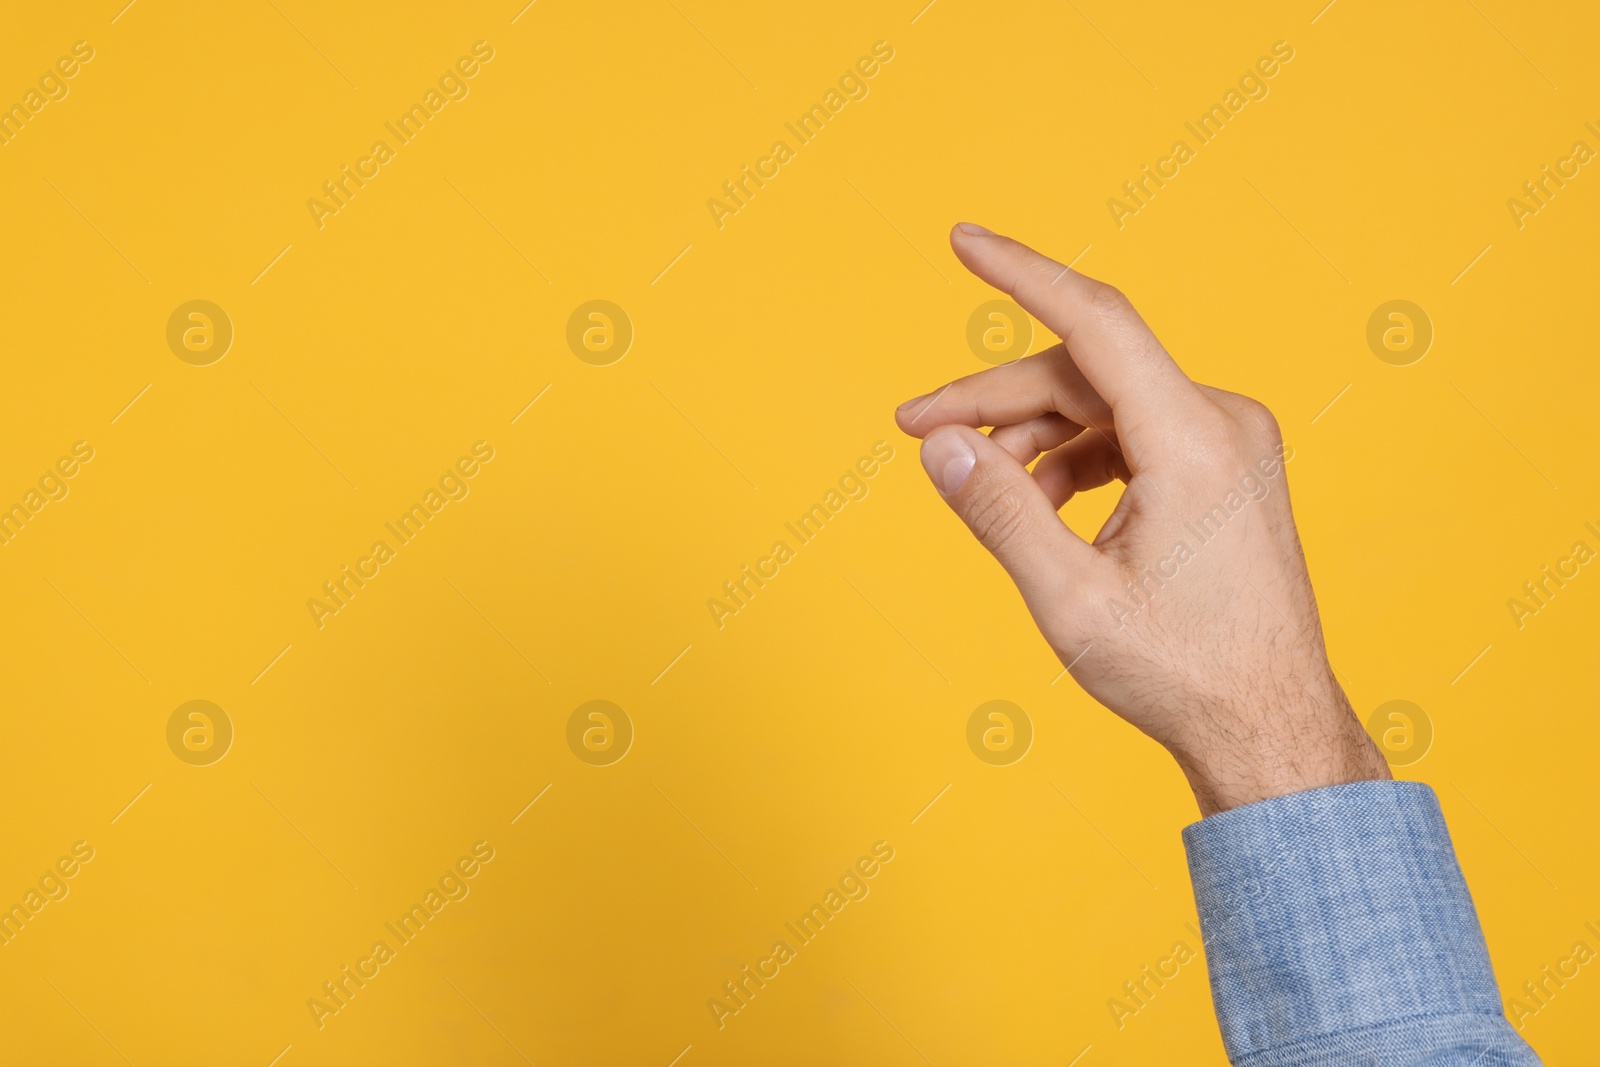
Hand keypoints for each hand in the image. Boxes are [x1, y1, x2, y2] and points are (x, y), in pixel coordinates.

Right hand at [897, 224, 1388, 816]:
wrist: (1268, 727)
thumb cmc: (1182, 673)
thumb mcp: (1070, 599)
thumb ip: (999, 511)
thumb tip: (941, 445)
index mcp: (1194, 441)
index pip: (1095, 321)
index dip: (1021, 273)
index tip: (962, 239)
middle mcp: (1223, 422)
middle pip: (1085, 372)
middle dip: (996, 396)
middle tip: (916, 428)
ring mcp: (1230, 443)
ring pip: (1105, 403)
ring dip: (1033, 434)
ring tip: (978, 483)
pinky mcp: (1224, 468)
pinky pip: (1132, 434)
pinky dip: (1075, 457)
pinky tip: (1039, 504)